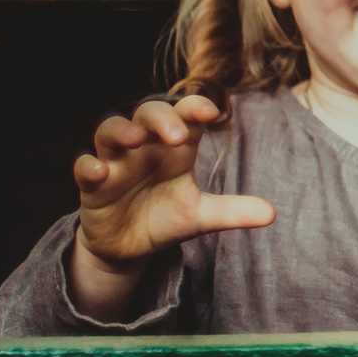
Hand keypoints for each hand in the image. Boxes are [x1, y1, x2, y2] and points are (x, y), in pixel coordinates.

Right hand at [66, 94, 273, 320]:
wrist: (130, 247)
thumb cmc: (165, 218)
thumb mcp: (200, 216)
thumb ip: (233, 211)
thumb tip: (272, 214)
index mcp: (175, 149)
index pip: (185, 116)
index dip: (194, 109)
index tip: (211, 113)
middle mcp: (145, 148)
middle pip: (147, 114)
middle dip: (160, 119)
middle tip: (175, 134)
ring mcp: (116, 163)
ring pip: (110, 130)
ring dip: (121, 131)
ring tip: (135, 140)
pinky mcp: (92, 185)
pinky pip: (84, 166)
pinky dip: (88, 166)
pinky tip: (100, 172)